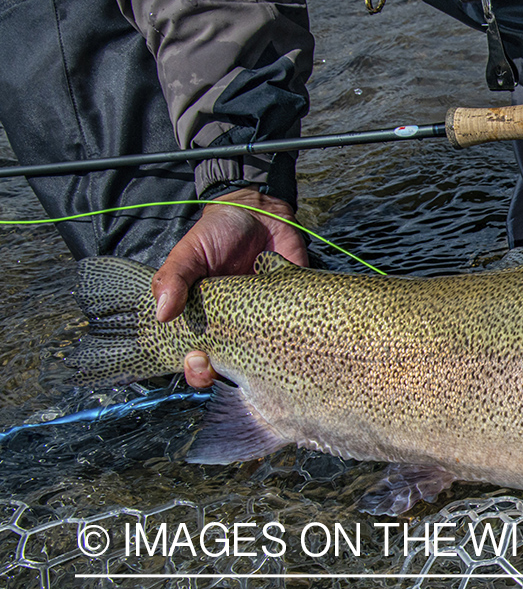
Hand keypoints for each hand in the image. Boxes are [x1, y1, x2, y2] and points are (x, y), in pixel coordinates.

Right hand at [150, 187, 308, 388]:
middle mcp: (236, 329)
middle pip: (229, 369)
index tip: (198, 359)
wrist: (260, 212)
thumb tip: (161, 315)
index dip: (197, 371)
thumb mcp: (189, 252)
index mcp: (205, 321)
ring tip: (255, 352)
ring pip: (263, 361)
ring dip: (259, 367)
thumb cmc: (218, 233)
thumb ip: (174, 278)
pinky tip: (288, 338)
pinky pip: (296, 336)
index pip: (198, 360)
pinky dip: (295, 343)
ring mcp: (265, 323)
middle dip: (222, 376)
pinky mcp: (293, 310)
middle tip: (218, 365)